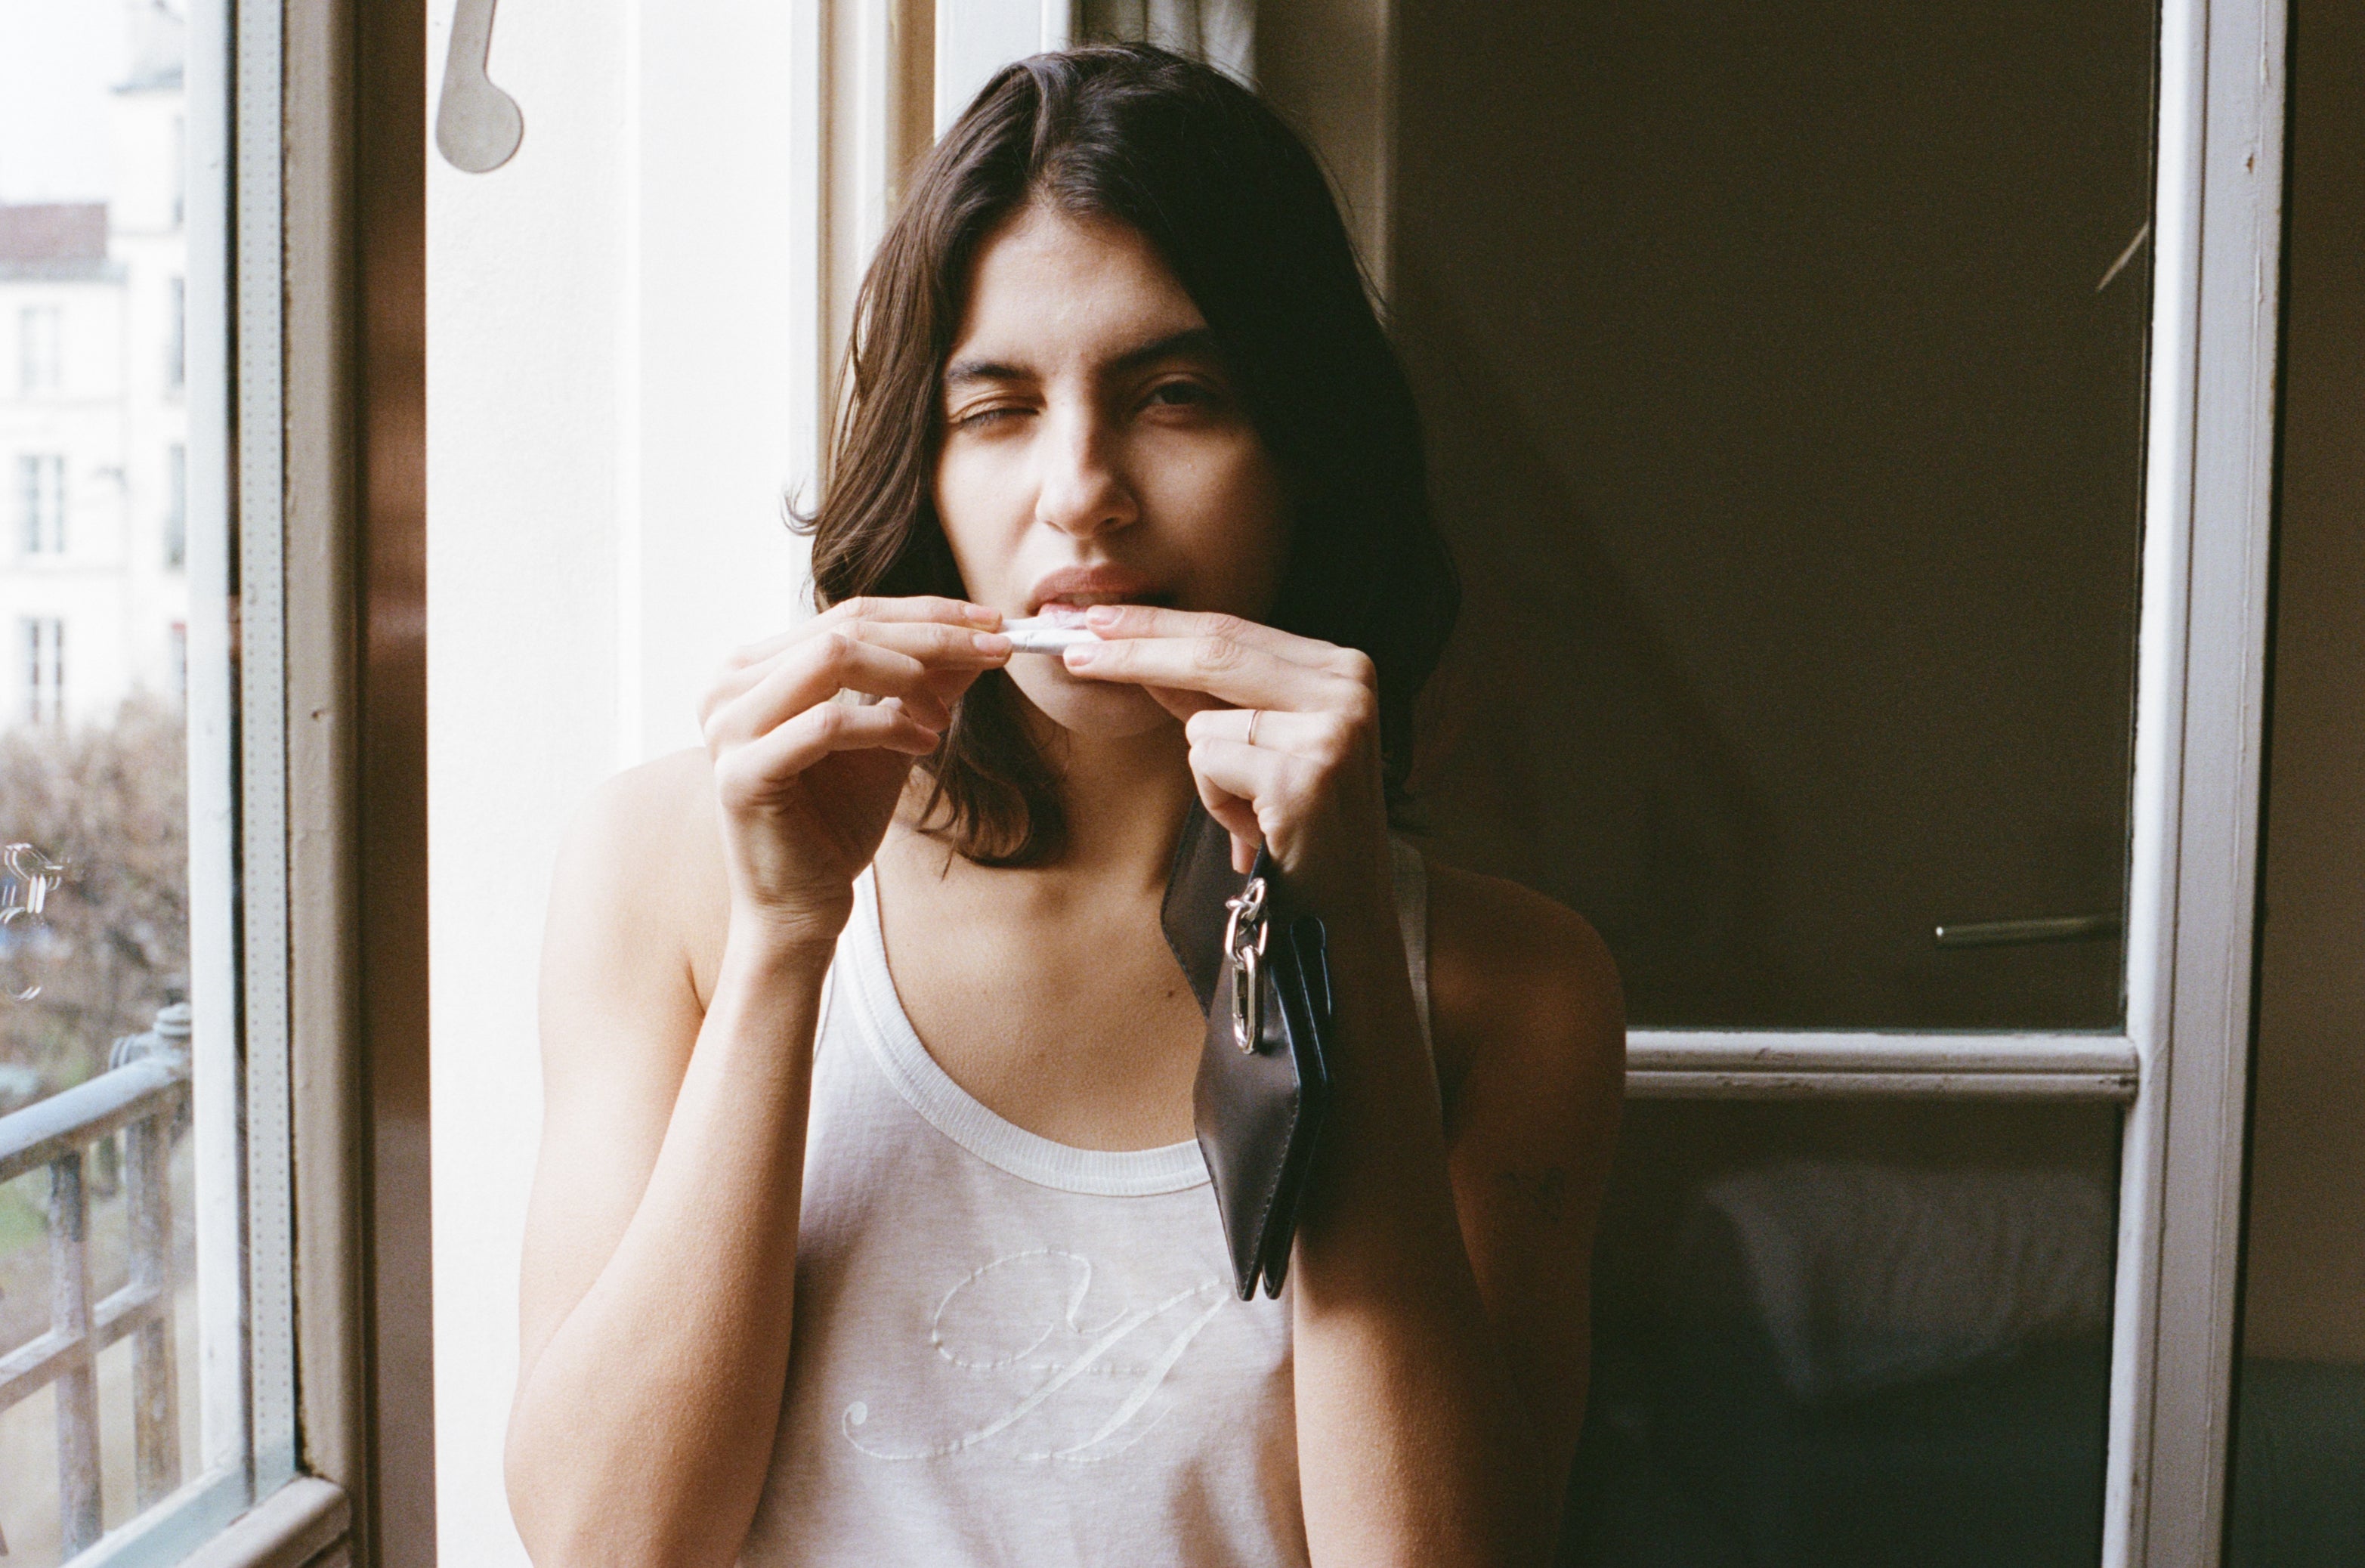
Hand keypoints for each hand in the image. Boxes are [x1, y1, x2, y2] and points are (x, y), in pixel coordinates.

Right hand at [698, 597, 1010, 946]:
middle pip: (846, 627)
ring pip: (832, 658)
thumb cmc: (837, 822)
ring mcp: (728, 727)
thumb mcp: (892, 736)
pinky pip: (829, 723)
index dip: (926, 612)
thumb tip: (979, 634)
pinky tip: (925, 744)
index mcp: (756, 669)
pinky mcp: (742, 772)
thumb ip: (925, 685)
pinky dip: (888, 725)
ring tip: (945, 719)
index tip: (992, 622)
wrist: (801, 905)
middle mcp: (729, 686)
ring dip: (909, 679)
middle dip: (932, 636)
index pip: (850, 614)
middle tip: (995, 651)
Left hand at [1060, 605, 1392, 911]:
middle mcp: (1347, 687)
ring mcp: (1332, 729)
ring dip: (1209, 777)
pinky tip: (1260, 829)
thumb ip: (1207, 696)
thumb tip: (1133, 650)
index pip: (1231, 628)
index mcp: (1342, 667)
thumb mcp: (1258, 745)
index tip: (1096, 619)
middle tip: (1071, 647)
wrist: (1346, 913)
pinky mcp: (1305, 776)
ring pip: (1203, 724)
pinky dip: (1219, 805)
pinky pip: (1210, 766)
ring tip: (1255, 813)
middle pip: (1212, 652)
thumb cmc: (1300, 827)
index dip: (1158, 623)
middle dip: (1133, 652)